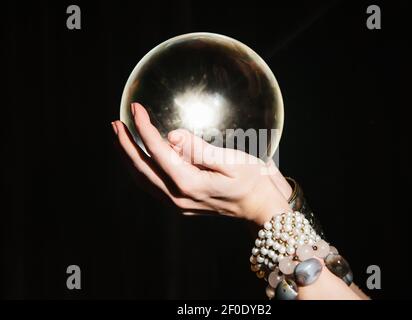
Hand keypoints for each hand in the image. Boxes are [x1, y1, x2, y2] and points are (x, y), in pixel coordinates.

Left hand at [111, 103, 291, 224]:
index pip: (158, 152)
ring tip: (120, 137)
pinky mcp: (180, 204)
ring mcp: (177, 204)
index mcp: (190, 184)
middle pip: (141, 168)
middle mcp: (178, 197)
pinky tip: (138, 156)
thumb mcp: (231, 160)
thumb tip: (172, 137)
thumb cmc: (250, 181)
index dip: (144, 128)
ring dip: (128, 157)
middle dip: (125, 144)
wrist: (258, 207)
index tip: (135, 108)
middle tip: (115, 123)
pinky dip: (140, 168)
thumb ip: (199, 149)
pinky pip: (152, 185)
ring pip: (143, 179)